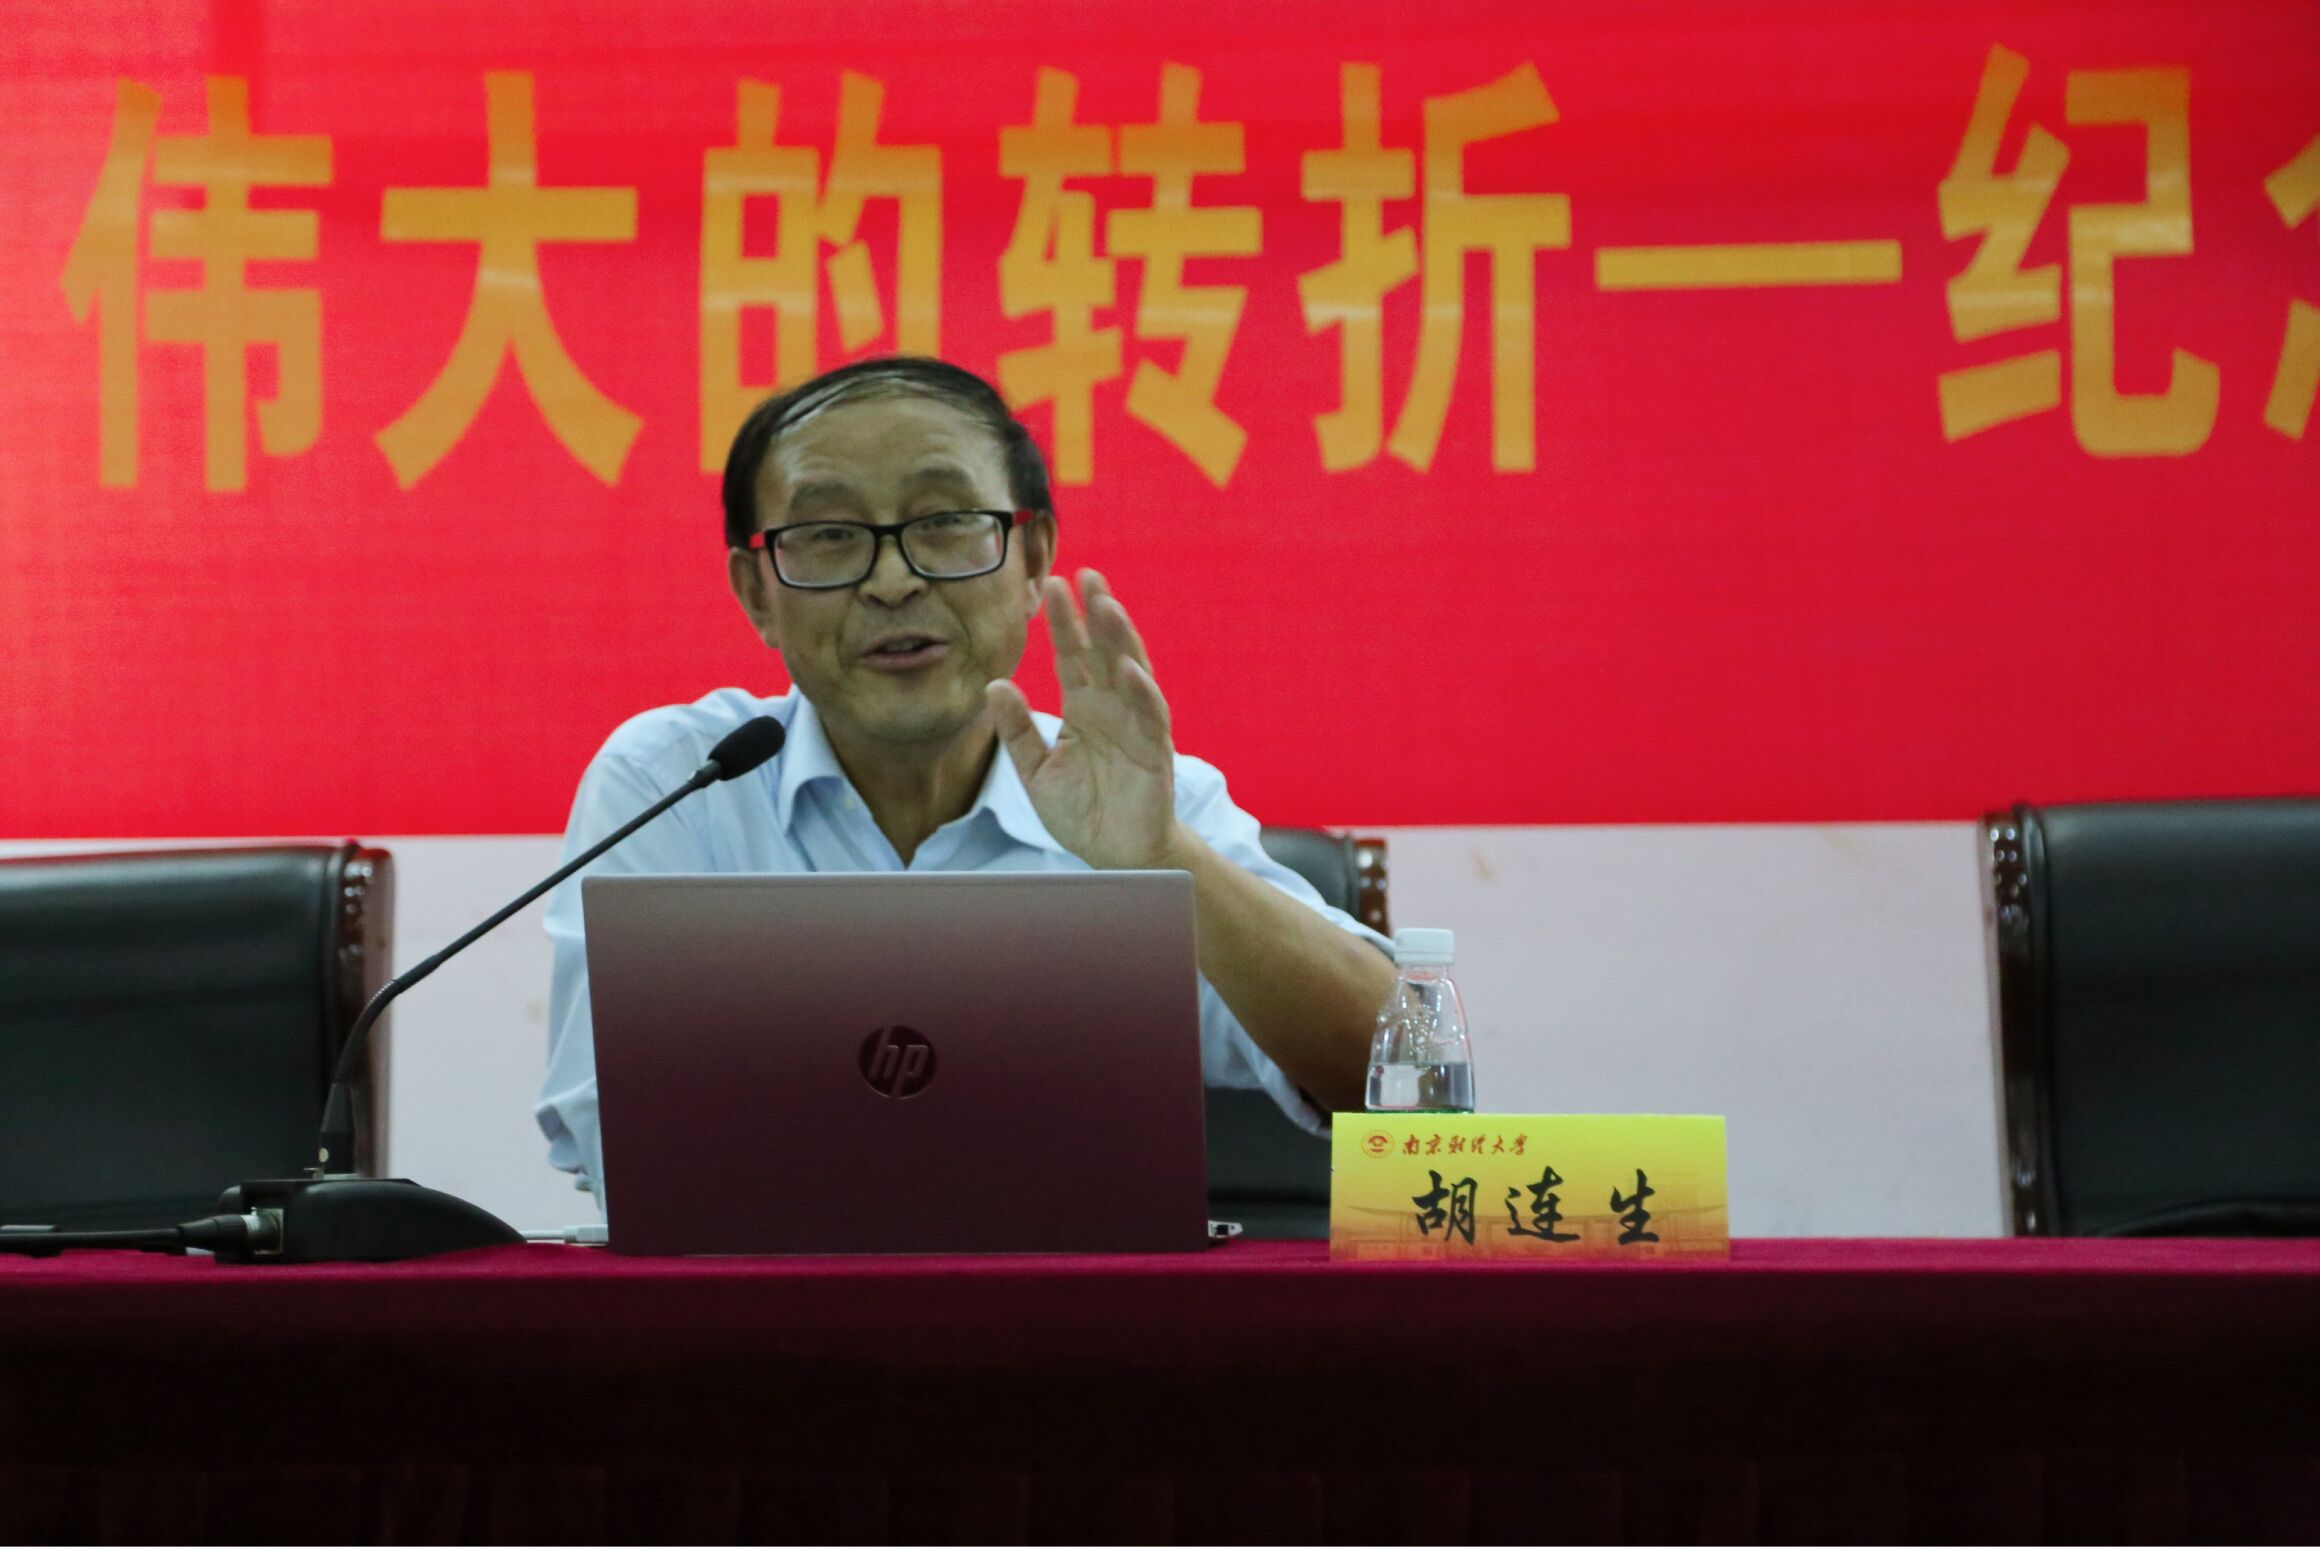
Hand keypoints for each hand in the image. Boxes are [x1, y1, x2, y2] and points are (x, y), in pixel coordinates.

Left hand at [986, 569, 1182, 869]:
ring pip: (1131, 672)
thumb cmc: (1080, 812)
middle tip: (1086, 574)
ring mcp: (1137, 726)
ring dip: (1121, 639)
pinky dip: (1140, 691)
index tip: (1051, 585)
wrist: (1114, 855)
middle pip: (1104, 651)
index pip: (1072, 656)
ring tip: (1107, 606)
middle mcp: (1112, 708)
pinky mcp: (1155, 751)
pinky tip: (1127, 669)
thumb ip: (1017, 731)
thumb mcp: (1035, 772)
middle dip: (1097, 613)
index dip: (1064, 622)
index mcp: (1083, 708)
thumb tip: (993, 685)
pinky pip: (1150, 716)